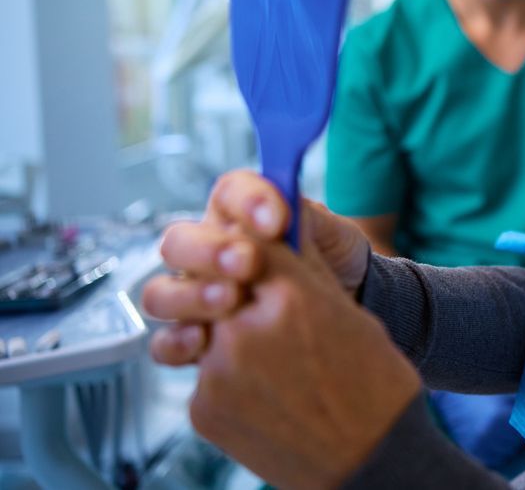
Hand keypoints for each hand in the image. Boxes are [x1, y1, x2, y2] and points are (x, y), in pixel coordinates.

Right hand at [143, 170, 370, 363]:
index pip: (228, 194)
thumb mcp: (333, 235)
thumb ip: (310, 219)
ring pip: (162, 293)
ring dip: (191, 296)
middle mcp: (209, 253)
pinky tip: (202, 342)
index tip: (277, 221)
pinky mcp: (199, 341)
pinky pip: (166, 344)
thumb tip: (288, 207)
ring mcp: (197, 297)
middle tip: (247, 262)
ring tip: (230, 299)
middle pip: (179, 242)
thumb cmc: (334, 263)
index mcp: (240, 216)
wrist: (347, 309)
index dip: (248, 201)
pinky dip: (177, 342)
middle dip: (208, 251)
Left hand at [187, 228, 421, 487]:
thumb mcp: (347, 312)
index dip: (258, 247)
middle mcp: (246, 330)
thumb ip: (302, 272)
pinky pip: (205, 375)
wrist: (373, 461)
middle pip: (224, 285)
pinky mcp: (203, 409)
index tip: (259, 253)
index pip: (255, 244)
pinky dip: (230, 379)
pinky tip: (268, 393)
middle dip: (239, 292)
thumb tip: (277, 233)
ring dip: (233, 338)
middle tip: (265, 308)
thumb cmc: (374, 384)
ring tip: (277, 362)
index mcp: (293, 297)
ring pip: (210, 330)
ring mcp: (218, 373)